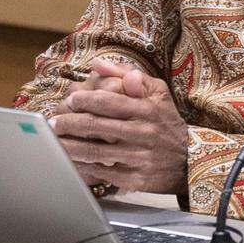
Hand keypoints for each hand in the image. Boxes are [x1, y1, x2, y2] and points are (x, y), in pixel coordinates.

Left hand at [50, 58, 187, 194]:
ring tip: (54, 142)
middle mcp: (144, 132)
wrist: (189, 160)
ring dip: (70, 147)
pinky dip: (84, 167)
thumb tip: (98, 64)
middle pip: (97, 126)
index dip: (85, 100)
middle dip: (70, 124)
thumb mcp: (157, 92)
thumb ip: (128, 74)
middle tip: (54, 122)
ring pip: (96, 152)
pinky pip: (104, 172)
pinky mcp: (136, 179)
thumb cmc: (166, 121)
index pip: (109, 101)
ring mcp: (140, 157)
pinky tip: (71, 161)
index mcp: (147, 109)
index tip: (70, 99)